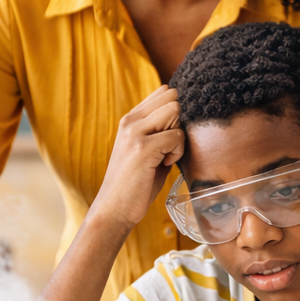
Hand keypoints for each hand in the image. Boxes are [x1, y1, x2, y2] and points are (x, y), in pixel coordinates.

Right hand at [91, 86, 184, 230]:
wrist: (114, 208)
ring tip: (166, 155)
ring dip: (179, 135)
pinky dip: (177, 152)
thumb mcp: (146, 150)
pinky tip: (164, 164)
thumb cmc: (135, 183)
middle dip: (179, 121)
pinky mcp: (143, 147)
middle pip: (173, 98)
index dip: (176, 112)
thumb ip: (160, 131)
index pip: (164, 92)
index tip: (171, 135)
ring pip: (176, 111)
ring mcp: (135, 132)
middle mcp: (130, 120)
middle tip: (169, 146)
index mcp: (131, 119)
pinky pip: (177, 136)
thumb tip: (186, 119)